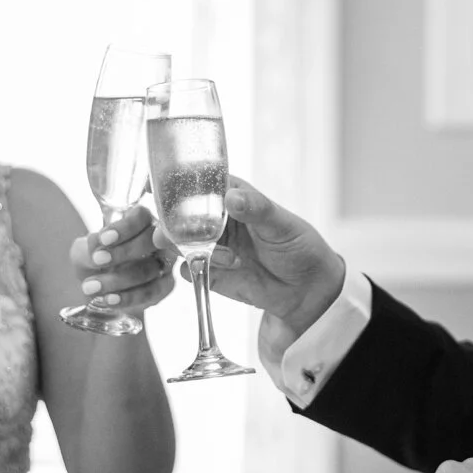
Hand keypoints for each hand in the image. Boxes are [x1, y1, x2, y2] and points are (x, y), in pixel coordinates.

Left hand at [70, 204, 176, 313]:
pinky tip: (109, 300)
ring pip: (150, 269)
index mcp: (140, 222)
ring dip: (119, 279)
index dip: (125, 227)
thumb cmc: (95, 262)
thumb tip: (97, 242)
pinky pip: (152, 292)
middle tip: (97, 260)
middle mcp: (158, 239)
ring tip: (92, 286)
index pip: (141, 217)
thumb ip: (89, 247)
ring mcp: (165, 263)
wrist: (99, 289)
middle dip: (124, 252)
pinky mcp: (165, 286)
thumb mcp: (84, 252)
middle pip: (151, 240)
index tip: (103, 239)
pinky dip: (129, 297)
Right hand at [152, 176, 345, 337]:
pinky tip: (226, 268)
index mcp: (233, 196)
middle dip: (172, 222)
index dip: (179, 185)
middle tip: (169, 233)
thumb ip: (256, 210)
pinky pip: (189, 269)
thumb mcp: (281, 224)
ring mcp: (212, 246)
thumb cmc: (299, 247)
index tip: (164, 191)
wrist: (308, 290)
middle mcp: (216, 219)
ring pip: (180, 241)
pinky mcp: (210, 272)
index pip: (199, 183)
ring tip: (209, 253)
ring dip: (184, 246)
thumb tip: (232, 197)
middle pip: (181, 214)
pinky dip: (196, 269)